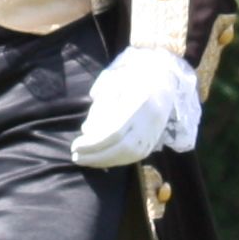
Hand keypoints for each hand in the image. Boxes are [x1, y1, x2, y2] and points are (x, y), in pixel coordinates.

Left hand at [70, 45, 202, 168]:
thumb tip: (87, 131)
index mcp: (139, 103)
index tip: (75, 145)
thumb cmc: (132, 78)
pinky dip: (115, 160)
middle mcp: (149, 121)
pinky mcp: (153, 141)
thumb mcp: (113, 84)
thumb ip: (100, 107)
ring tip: (84, 159)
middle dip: (96, 156)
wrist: (162, 81)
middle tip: (75, 156)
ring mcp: (154, 133)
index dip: (93, 143)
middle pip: (122, 148)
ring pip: (129, 156)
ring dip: (104, 161)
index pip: (115, 131)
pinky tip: (100, 159)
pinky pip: (134, 157)